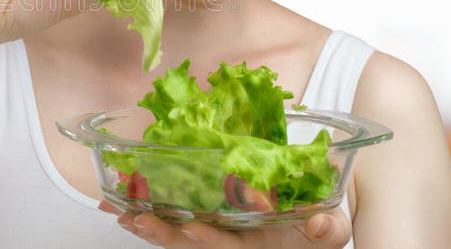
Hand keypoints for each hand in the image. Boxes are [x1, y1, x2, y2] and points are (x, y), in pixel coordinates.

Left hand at [99, 200, 351, 248]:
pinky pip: (172, 222)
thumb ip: (328, 228)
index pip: (228, 246)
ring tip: (118, 212)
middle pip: (191, 246)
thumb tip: (320, 225)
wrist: (311, 219)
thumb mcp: (331, 227)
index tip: (191, 229)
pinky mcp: (205, 221)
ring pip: (175, 236)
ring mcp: (216, 235)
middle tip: (135, 221)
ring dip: (147, 225)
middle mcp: (230, 243)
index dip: (209, 240)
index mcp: (256, 244)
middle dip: (163, 235)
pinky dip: (147, 214)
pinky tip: (123, 205)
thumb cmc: (317, 224)